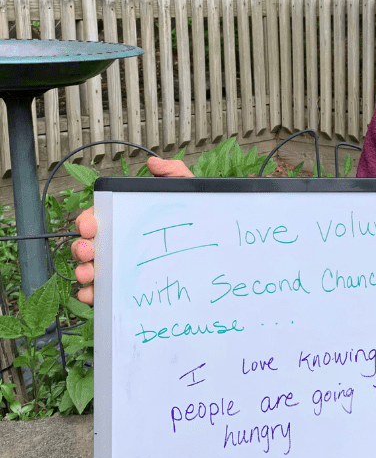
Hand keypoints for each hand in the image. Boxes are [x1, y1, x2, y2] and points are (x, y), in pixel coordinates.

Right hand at [71, 157, 192, 304]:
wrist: (212, 254)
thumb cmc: (192, 222)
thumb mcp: (186, 195)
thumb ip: (173, 174)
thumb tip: (154, 163)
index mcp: (123, 219)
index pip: (96, 218)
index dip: (87, 221)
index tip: (89, 226)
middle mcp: (116, 243)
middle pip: (87, 245)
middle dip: (81, 248)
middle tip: (89, 251)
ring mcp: (118, 265)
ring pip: (90, 269)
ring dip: (83, 272)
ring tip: (89, 275)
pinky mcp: (122, 287)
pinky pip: (101, 293)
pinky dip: (90, 294)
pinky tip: (92, 295)